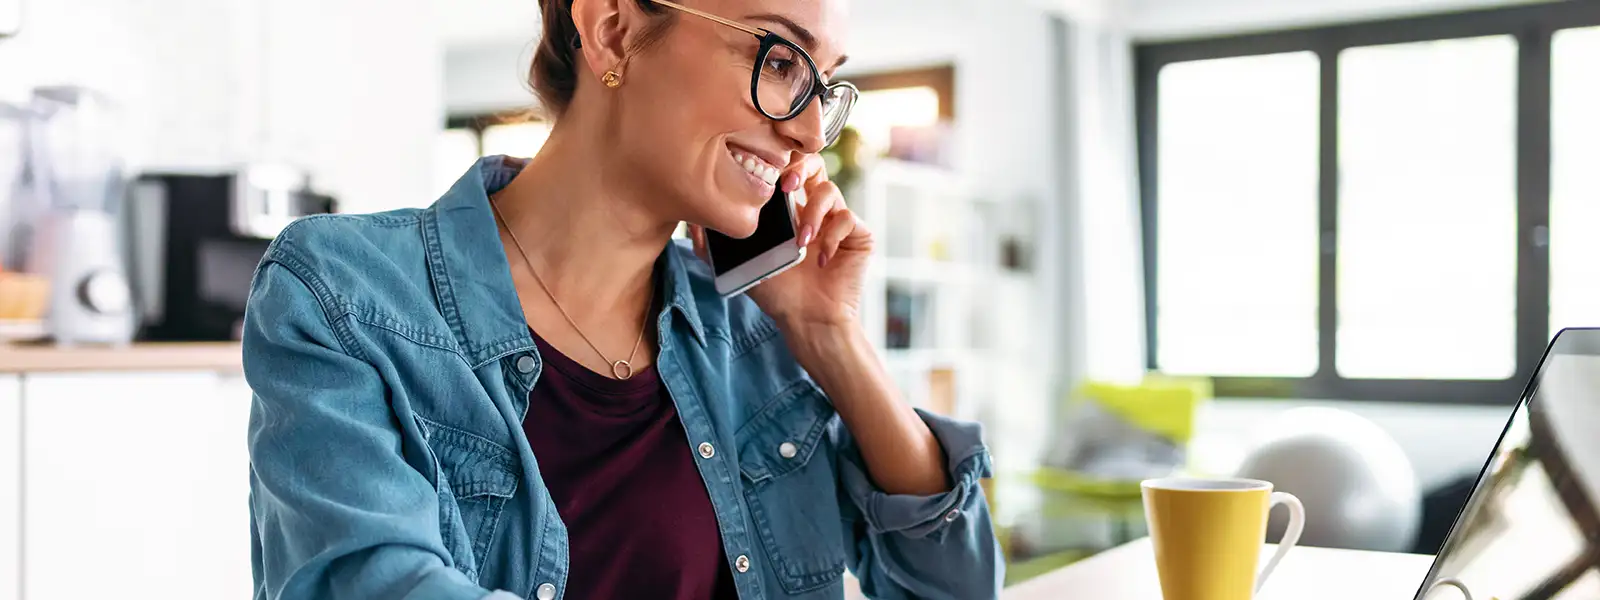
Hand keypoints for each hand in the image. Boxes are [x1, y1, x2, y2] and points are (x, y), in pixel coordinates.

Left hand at [688, 153, 871, 330]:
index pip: (787, 169)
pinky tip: (821, 260)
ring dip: (812, 213)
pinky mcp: (858, 236)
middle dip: (800, 168)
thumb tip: (692, 221)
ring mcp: (837, 220)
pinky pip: (847, 219)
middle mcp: (814, 209)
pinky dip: (832, 236)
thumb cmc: (777, 293)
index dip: (778, 162)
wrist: (807, 321)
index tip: (764, 175)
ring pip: (830, 190)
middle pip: (814, 164)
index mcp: (789, 209)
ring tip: (800, 241)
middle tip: (786, 186)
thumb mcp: (740, 264)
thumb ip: (715, 245)